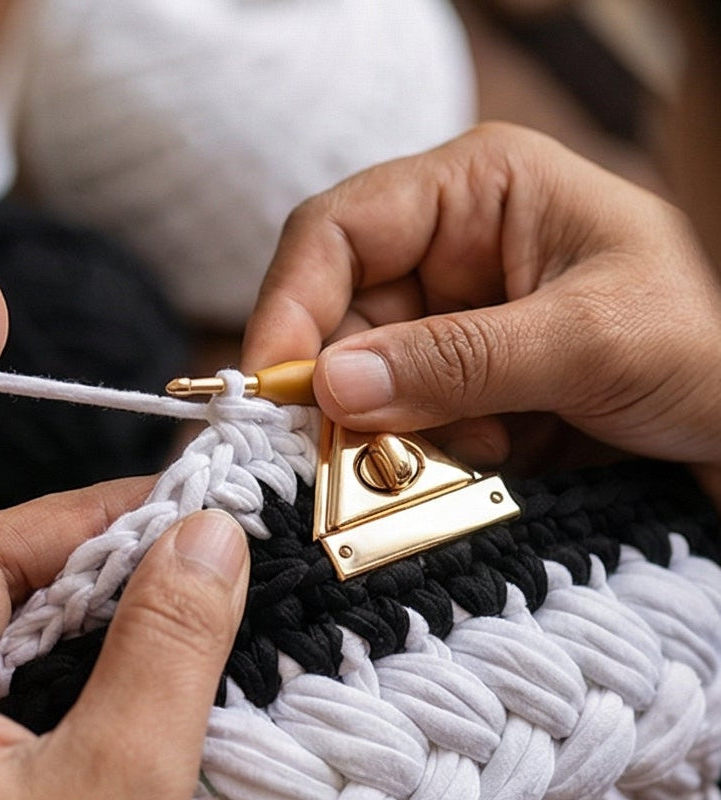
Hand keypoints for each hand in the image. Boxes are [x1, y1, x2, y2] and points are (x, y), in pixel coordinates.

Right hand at [242, 122, 720, 501]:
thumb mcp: (588, 339)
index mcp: (478, 189)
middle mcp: (449, 249)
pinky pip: (401, 422)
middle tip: (372, 454)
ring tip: (479, 450)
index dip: (290, 306)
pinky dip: (424, 454)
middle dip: (349, 391)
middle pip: (339, 316)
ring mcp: (452, 322)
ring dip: (396, 431)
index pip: (339, 231)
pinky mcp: (458, 385)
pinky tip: (492, 457)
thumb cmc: (703, 343)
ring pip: (364, 382)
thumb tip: (330, 386)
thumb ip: (458, 360)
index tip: (274, 390)